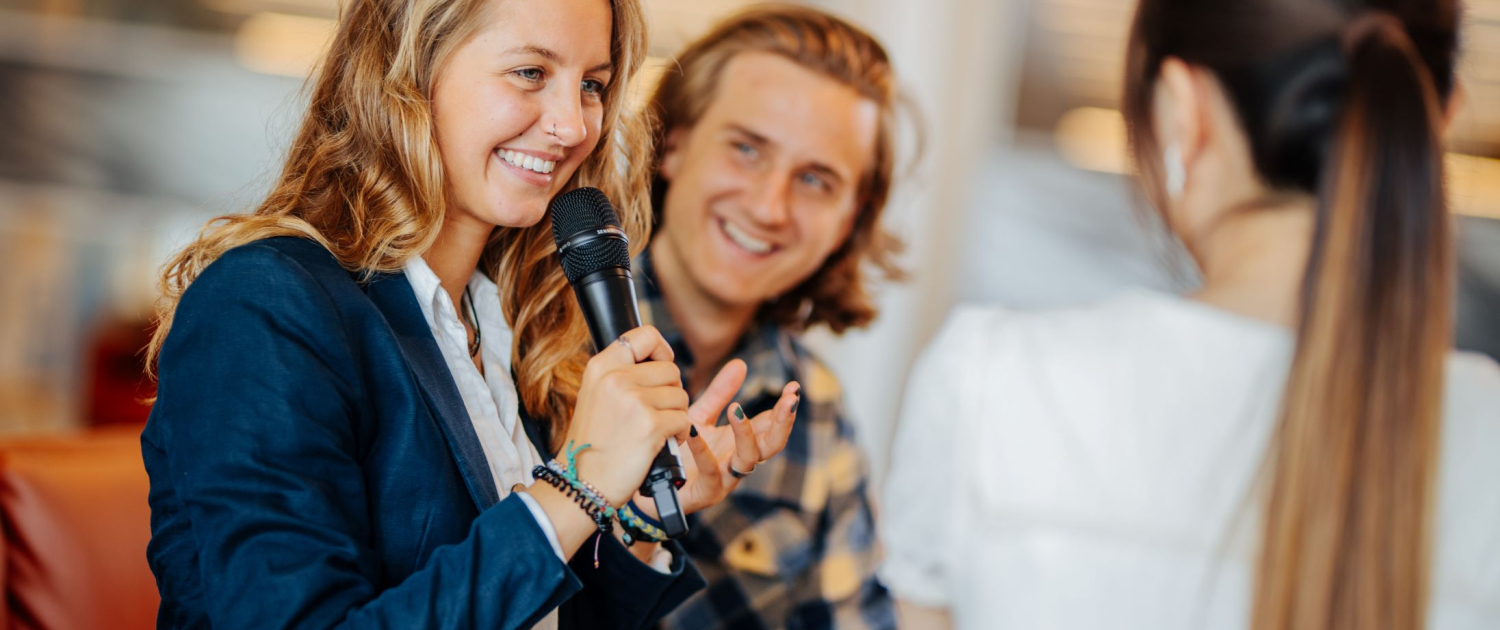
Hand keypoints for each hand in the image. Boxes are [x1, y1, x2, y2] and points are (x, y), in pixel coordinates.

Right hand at [564, 326, 692, 505]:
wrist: (582, 482)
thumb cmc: (592, 443)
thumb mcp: (595, 395)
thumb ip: (621, 374)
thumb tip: (658, 360)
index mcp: (601, 366)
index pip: (645, 335)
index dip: (661, 349)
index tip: (662, 364)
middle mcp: (616, 378)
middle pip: (670, 369)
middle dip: (671, 392)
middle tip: (656, 412)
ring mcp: (634, 401)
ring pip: (681, 395)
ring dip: (676, 414)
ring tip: (656, 430)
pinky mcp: (650, 425)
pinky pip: (684, 419)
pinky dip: (680, 433)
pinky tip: (663, 443)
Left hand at [633, 358, 798, 517]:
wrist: (653, 483)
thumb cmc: (680, 451)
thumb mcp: (700, 416)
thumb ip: (720, 393)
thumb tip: (740, 363)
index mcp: (741, 443)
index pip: (770, 424)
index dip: (784, 407)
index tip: (793, 388)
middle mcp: (738, 461)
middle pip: (772, 444)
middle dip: (783, 422)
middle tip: (789, 400)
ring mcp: (725, 479)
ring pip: (748, 459)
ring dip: (746, 434)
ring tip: (737, 411)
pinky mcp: (705, 492)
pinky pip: (710, 471)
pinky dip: (704, 452)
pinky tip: (695, 432)